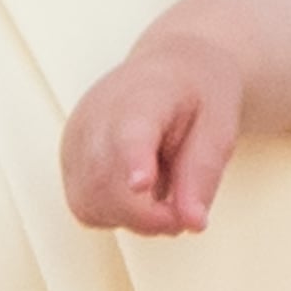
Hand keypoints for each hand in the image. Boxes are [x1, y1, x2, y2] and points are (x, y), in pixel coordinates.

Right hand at [59, 31, 243, 232]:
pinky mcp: (70, 157)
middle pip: (106, 181)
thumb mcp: (220, 127)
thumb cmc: (197, 93)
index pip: (130, 131)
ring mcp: (77, 136)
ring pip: (88, 202)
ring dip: (130, 219)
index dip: (134, 160)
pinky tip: (139, 193)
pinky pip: (84, 205)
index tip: (142, 184)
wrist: (172, 66)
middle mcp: (98, 114)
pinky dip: (114, 213)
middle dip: (147, 217)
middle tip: (182, 214)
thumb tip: (192, 224)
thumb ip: (203, 174)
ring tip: (163, 197)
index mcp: (144, 95)